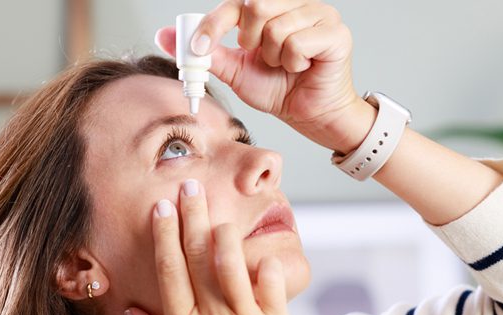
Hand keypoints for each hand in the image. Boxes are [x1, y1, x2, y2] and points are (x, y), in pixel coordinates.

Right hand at [125, 179, 306, 314]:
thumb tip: (130, 310)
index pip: (169, 272)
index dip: (164, 237)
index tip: (161, 208)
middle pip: (197, 259)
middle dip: (192, 219)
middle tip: (189, 187)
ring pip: (232, 266)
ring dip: (224, 235)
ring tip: (218, 214)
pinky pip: (271, 287)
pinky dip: (266, 267)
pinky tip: (261, 253)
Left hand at [155, 0, 371, 153]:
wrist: (310, 115)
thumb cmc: (279, 89)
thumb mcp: (234, 70)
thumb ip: (206, 52)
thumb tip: (165, 36)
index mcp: (273, 5)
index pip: (236, 1)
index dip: (213, 24)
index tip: (198, 48)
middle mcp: (296, 2)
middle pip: (255, 5)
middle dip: (250, 41)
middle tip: (261, 57)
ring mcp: (320, 14)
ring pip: (277, 28)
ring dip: (274, 58)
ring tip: (285, 66)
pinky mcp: (336, 33)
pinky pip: (298, 43)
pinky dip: (293, 63)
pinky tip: (302, 68)